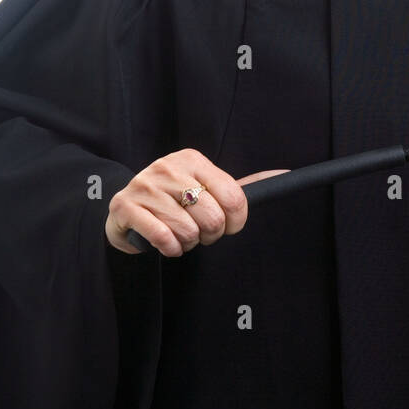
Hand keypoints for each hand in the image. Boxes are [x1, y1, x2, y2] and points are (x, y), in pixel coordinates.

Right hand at [105, 149, 288, 255]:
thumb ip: (240, 186)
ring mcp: (145, 186)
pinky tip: (166, 243)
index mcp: (192, 159)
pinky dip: (170, 249)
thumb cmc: (173, 201)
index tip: (228, 227)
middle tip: (200, 233)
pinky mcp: (125, 207)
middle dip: (210, 235)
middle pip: (213, 218)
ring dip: (188, 244)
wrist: (124, 210)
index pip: (233, 197)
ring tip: (179, 235)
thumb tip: (284, 174)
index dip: (236, 222)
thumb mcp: (204, 186)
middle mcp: (168, 168)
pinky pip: (162, 238)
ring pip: (188, 231)